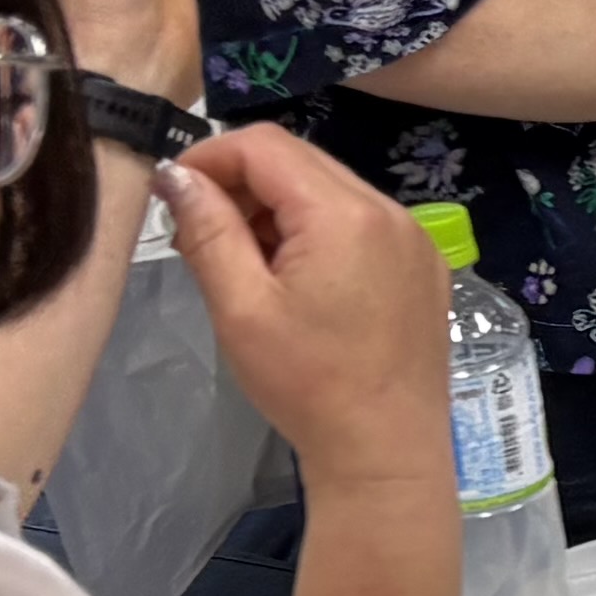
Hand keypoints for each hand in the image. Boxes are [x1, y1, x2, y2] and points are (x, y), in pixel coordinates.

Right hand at [153, 127, 451, 494]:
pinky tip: (294, 280)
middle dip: (242, 184)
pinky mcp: (421, 264)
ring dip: (278, 209)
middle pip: (300, 161)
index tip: (174, 195)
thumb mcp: (241, 308)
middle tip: (201, 235)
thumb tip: (176, 175)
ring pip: (329, 189)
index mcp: (345, 213)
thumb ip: (208, 231)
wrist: (386, 451)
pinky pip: (360, 221)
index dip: (210, 157)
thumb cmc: (308, 385)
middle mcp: (388, 209)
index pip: (265, 144)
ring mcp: (413, 236)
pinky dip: (318, 231)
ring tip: (245, 265)